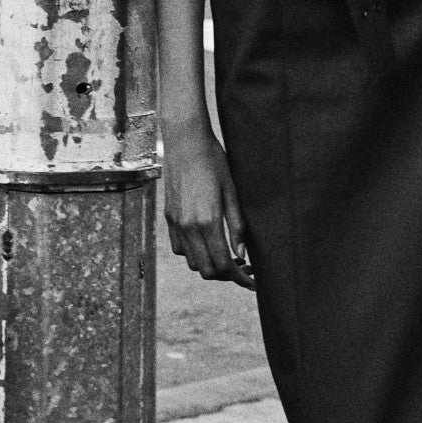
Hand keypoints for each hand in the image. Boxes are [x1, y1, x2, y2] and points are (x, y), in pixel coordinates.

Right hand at [163, 117, 254, 288]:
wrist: (185, 140)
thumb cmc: (214, 161)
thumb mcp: (232, 191)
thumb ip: (237, 225)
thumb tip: (241, 254)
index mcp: (207, 221)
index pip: (224, 265)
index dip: (240, 278)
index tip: (252, 282)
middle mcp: (188, 227)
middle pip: (207, 270)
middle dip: (226, 275)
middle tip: (243, 268)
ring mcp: (176, 223)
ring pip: (192, 262)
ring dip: (210, 265)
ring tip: (226, 255)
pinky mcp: (169, 217)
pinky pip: (180, 248)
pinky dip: (194, 253)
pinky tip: (207, 242)